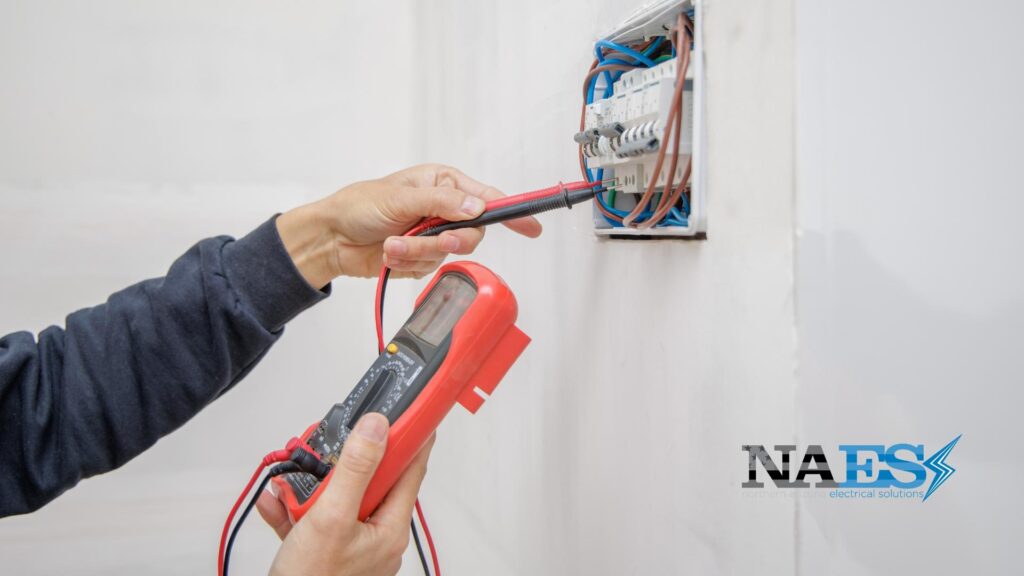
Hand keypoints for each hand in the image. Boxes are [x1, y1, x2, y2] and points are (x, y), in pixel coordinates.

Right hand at [258, 413, 435, 575]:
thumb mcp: (332, 518)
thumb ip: (356, 469)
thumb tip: (376, 428)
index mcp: (390, 527)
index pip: (411, 467)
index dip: (410, 434)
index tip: (408, 406)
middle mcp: (376, 535)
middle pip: (368, 478)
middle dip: (341, 460)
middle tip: (324, 445)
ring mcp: (351, 545)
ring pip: (337, 497)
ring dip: (310, 484)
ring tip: (290, 478)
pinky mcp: (326, 553)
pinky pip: (314, 520)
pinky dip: (294, 508)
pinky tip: (275, 501)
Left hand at [276, 164, 542, 286]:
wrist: (332, 238)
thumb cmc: (360, 205)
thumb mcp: (400, 196)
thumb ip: (441, 203)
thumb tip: (476, 207)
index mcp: (443, 183)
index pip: (487, 198)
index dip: (511, 212)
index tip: (531, 226)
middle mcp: (443, 209)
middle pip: (472, 233)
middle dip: (447, 240)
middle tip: (433, 240)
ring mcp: (433, 235)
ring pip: (448, 254)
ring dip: (417, 252)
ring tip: (393, 244)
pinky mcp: (422, 258)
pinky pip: (429, 268)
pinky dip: (407, 263)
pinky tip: (390, 253)